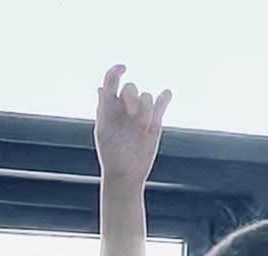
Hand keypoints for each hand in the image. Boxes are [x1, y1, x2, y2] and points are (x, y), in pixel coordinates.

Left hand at [95, 64, 171, 184]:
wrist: (125, 175)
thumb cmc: (110, 155)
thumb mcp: (103, 131)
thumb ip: (104, 109)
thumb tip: (101, 88)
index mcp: (109, 106)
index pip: (112, 80)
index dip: (116, 71)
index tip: (123, 69)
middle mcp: (125, 107)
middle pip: (131, 88)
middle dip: (131, 97)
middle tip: (131, 114)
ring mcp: (140, 114)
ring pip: (146, 97)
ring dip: (144, 108)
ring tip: (141, 126)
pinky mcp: (154, 123)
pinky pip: (161, 103)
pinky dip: (164, 97)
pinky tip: (166, 94)